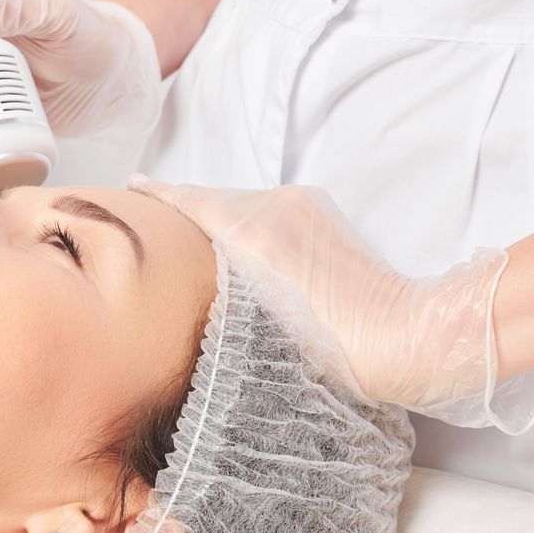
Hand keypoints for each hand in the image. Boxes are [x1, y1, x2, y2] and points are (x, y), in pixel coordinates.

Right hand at [130, 177, 528, 429]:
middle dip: (182, 208)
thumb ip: (225, 287)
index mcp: (257, 229)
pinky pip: (269, 213)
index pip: (193, 200)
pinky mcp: (324, 217)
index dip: (156, 194)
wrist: (406, 339)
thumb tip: (204, 270)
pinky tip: (237, 247)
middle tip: (148, 217)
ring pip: (243, 206)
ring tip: (186, 237)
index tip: (127, 185)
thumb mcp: (262, 323)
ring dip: (217, 218)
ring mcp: (305, 209)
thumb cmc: (337, 347)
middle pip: (216, 200)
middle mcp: (278, 206)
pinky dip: (246, 224)